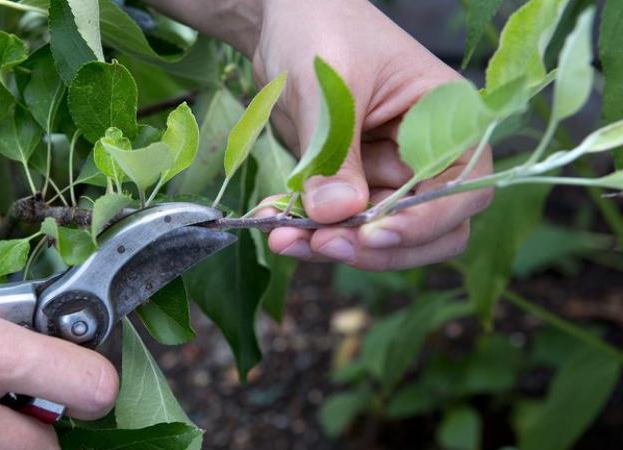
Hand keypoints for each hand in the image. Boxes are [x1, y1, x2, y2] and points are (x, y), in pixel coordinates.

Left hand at [248, 0, 493, 269]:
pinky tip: (273, 221)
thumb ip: (335, 150)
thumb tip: (337, 213)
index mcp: (446, 119)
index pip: (462, 188)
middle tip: (318, 244)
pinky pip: (338, 224)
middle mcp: (425, 155)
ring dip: (331, 244)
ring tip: (280, 236)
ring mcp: (388, 174)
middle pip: (425, 228)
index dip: (425, 221)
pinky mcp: (352, 185)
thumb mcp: (331, 84)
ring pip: (376, 235)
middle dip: (372, 245)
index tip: (373, 233)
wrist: (285, 20)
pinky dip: (307, 230)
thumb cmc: (323, 28)